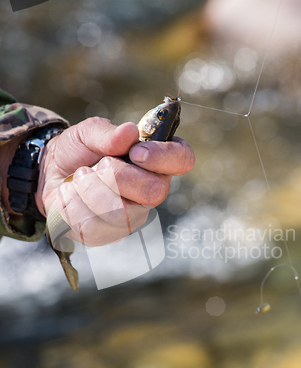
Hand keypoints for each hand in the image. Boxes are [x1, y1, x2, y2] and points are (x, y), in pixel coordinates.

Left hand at [36, 117, 194, 245]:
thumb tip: (129, 132)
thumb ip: (108, 132)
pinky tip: (69, 194)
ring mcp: (132, 216)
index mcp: (156, 161)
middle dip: (119, 176)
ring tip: (79, 177)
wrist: (51, 173)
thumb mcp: (88, 132)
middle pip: (154, 193)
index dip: (163, 157)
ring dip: (91, 191)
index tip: (136, 152)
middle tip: (99, 165)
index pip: (182, 160)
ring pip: (121, 215)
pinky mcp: (108, 234)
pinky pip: (94, 228)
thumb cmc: (79, 151)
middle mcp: (151, 191)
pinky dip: (73, 206)